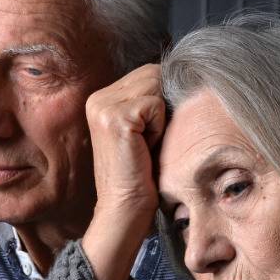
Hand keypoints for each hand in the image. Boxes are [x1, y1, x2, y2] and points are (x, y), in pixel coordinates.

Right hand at [85, 63, 165, 226]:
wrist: (124, 206)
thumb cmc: (139, 172)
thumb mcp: (142, 129)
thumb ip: (149, 100)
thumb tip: (182, 73)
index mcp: (100, 98)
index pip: (147, 74)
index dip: (161, 100)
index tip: (148, 133)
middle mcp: (97, 98)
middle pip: (153, 75)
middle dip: (162, 106)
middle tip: (148, 140)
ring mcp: (103, 106)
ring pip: (156, 87)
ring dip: (161, 116)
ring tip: (146, 143)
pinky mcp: (116, 117)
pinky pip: (156, 105)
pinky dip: (159, 127)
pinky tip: (145, 147)